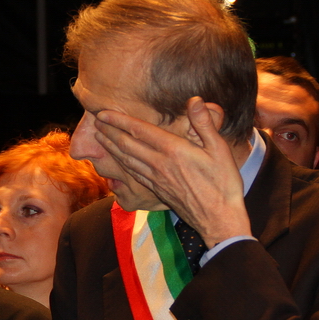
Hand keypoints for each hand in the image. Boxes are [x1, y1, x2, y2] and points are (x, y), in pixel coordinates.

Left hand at [94, 96, 250, 245]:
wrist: (218, 218)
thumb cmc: (223, 184)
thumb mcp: (220, 149)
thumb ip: (204, 124)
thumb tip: (195, 100)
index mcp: (173, 151)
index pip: (139, 131)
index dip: (119, 121)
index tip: (103, 112)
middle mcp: (159, 164)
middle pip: (127, 145)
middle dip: (109, 132)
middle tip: (95, 121)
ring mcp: (156, 179)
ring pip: (126, 160)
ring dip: (111, 147)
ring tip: (99, 137)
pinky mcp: (157, 190)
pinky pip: (133, 174)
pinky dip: (121, 164)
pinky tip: (117, 160)